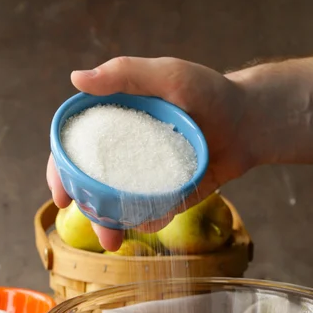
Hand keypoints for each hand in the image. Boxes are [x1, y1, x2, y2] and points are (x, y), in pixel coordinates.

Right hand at [47, 56, 252, 249]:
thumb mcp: (168, 75)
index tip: (61, 194)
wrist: (252, 121)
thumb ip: (125, 74)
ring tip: (112, 239)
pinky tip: (152, 220)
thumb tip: (77, 79)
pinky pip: (155, 210)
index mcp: (118, 123)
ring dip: (112, 223)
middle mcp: (129, 151)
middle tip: (90, 223)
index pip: (80, 149)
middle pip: (96, 183)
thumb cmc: (210, 91)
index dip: (63, 171)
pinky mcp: (173, 193)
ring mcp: (150, 175)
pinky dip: (149, 218)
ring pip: (121, 203)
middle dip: (87, 207)